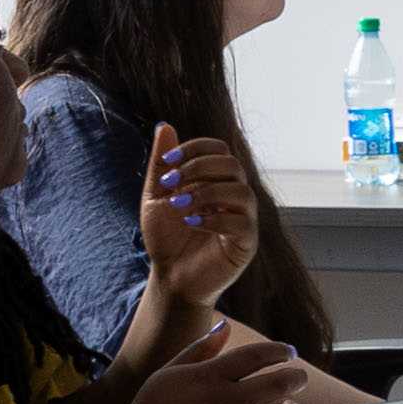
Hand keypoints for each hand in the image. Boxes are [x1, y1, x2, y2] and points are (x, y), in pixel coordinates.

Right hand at [109, 332, 311, 403]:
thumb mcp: (170, 373)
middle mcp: (225, 401)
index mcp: (209, 376)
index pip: (258, 355)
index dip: (280, 351)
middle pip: (281, 383)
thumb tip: (225, 326)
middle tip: (298, 379)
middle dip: (297, 378)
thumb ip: (201, 349)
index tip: (289, 352)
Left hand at [134, 125, 262, 308]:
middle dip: (199, 169)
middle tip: (171, 185)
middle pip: (232, 165)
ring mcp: (244, 220)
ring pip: (241, 192)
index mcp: (217, 181)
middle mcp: (235, 196)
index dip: (196, 149)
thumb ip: (161, 164)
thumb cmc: (166, 238)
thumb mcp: (156, 197)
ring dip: (207, 193)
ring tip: (181, 205)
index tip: (169, 162)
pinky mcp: (246, 244)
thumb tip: (164, 126)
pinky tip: (192, 223)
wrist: (170, 277)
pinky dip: (215, 219)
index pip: (219, 150)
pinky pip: (243, 224)